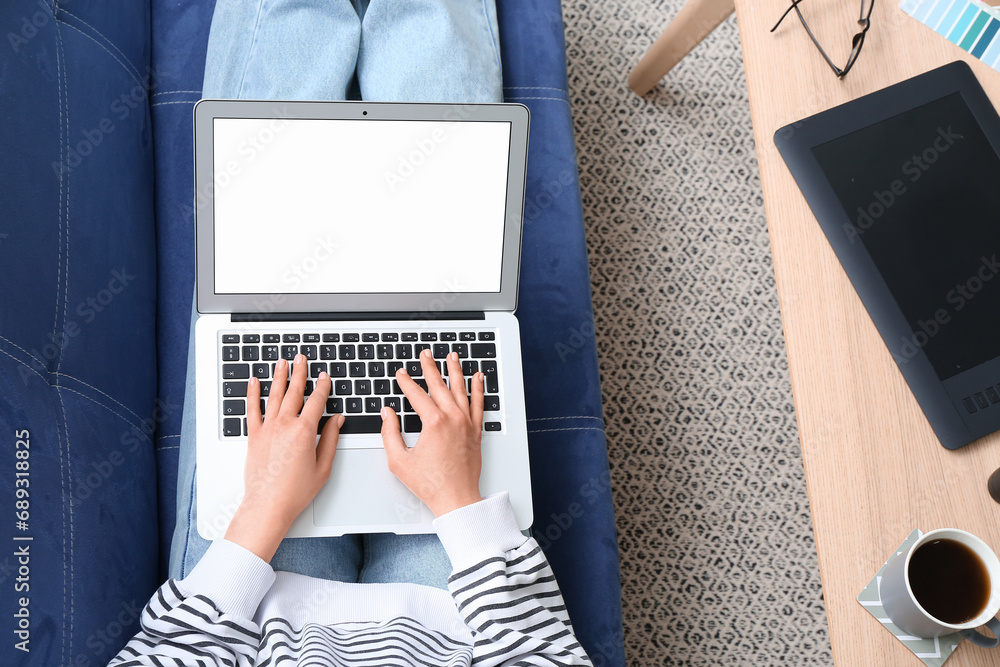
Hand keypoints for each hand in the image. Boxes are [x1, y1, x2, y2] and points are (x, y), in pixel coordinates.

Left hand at [225, 354, 342, 560]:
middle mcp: (284, 425)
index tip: (325, 377)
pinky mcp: (254, 436)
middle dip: (299, 373)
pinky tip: (253, 382)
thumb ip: (330, 439)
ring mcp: (267, 429)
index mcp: (304, 432)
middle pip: (294, 392)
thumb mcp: (323, 466)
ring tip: (281, 362)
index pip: (316, 401)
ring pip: (274, 395)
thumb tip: (337, 420)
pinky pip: (252, 409)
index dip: (322, 386)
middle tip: (301, 358)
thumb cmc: (295, 491)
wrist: (268, 505)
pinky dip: (252, 394)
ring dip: (279, 376)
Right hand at [381, 348, 484, 516]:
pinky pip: (479, 403)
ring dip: (455, 370)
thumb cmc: (430, 484)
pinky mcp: (476, 430)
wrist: (456, 498)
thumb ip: (389, 434)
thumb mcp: (399, 461)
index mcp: (433, 423)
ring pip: (461, 389)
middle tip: (425, 355)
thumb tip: (387, 414)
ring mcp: (466, 423)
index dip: (406, 382)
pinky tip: (478, 377)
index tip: (400, 374)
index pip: (416, 394)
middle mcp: (452, 418)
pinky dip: (478, 388)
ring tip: (452, 356)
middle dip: (430, 367)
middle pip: (439, 385)